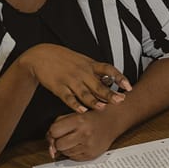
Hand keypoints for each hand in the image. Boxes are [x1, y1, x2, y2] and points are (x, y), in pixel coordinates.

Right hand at [17, 44, 131, 113]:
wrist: (40, 56)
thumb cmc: (64, 59)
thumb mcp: (83, 61)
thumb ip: (96, 71)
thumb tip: (111, 81)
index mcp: (89, 65)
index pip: (108, 69)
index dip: (119, 77)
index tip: (128, 86)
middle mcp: (81, 72)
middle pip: (98, 85)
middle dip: (110, 94)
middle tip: (120, 100)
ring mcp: (70, 80)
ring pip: (84, 93)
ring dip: (93, 101)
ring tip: (102, 108)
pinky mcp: (58, 87)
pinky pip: (68, 98)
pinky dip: (75, 105)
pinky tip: (82, 111)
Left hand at [47, 110, 121, 160]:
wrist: (111, 121)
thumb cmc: (90, 117)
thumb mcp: (74, 114)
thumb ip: (58, 125)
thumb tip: (50, 145)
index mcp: (79, 120)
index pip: (54, 131)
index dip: (53, 133)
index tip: (57, 132)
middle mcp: (84, 134)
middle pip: (59, 145)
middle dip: (59, 142)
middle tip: (65, 137)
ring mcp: (89, 146)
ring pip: (65, 153)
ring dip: (66, 148)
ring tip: (75, 140)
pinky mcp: (92, 155)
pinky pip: (74, 158)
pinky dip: (74, 152)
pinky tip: (80, 145)